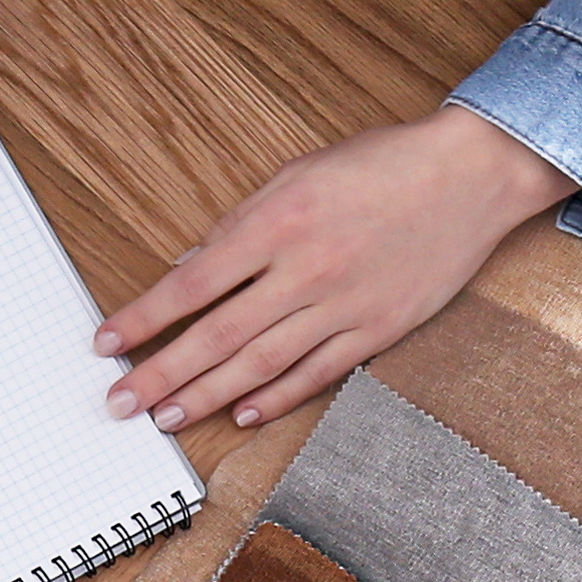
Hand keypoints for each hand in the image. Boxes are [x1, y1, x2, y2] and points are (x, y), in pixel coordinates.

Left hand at [99, 105, 571, 430]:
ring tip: (167, 417)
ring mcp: (345, 305)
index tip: (109, 341)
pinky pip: (319, 372)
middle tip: (121, 401)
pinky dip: (278, 396)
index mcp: (279, 221)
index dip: (146, 317)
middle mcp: (307, 269)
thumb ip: (241, 222)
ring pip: (262, 363)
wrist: (471, 174)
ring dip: (207, 395)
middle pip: (218, 334)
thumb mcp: (299, 172)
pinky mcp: (379, 328)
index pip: (193, 282)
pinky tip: (243, 413)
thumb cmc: (385, 165)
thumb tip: (190, 265)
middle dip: (162, 373)